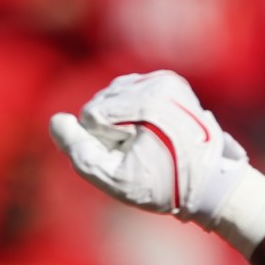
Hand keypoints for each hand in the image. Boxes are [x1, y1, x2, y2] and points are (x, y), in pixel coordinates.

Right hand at [47, 71, 264, 252]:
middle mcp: (158, 83)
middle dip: (110, 130)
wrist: (208, 181)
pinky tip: (147, 130)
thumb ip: (79, 152)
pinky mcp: (169, 81)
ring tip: (145, 142)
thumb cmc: (161, 185)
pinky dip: (130, 111)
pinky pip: (128, 92)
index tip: (131, 158)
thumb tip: (56, 120)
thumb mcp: (113, 179)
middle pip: (101, 101)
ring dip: (119, 120)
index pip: (91, 115)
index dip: (102, 142)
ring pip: (112, 95)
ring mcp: (165, 79)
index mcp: (149, 103)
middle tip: (139, 153)